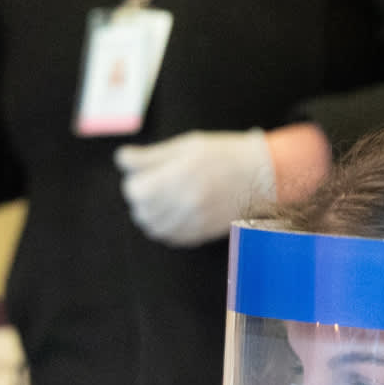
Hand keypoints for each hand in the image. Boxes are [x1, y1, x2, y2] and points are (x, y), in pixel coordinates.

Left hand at [112, 128, 271, 246]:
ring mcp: (195, 221)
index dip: (135, 181)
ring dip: (151, 214)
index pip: (135, 191)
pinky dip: (166, 227)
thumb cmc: (224, 153)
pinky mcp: (203, 233)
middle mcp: (186, 203)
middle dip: (141, 198)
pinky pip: (171, 238)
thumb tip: (121, 159)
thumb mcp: (187, 145)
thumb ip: (151, 156)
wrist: (262, 174)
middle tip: (153, 186)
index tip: (145, 174)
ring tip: (163, 199)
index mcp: (180, 176)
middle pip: (141, 211)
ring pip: (153, 228)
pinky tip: (174, 213)